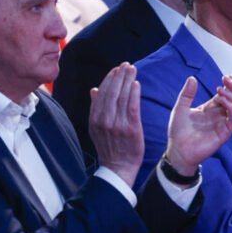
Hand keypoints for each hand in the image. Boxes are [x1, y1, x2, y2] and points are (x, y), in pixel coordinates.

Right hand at [89, 63, 142, 186]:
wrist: (118, 168)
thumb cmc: (109, 147)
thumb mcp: (97, 128)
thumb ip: (96, 108)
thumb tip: (94, 89)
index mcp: (95, 119)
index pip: (102, 93)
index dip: (109, 79)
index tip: (116, 70)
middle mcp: (104, 120)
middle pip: (112, 92)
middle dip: (119, 76)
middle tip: (126, 65)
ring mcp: (117, 124)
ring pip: (122, 97)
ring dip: (127, 81)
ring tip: (132, 69)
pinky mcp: (130, 128)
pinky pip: (132, 107)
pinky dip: (134, 94)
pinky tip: (137, 84)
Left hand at [165, 75, 231, 184]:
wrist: (177, 150)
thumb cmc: (178, 131)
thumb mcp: (180, 108)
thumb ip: (186, 94)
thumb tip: (192, 78)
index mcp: (210, 109)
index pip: (226, 94)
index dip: (229, 85)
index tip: (226, 76)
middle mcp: (219, 115)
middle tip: (226, 79)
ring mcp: (223, 124)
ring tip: (220, 91)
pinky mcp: (224, 133)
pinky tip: (222, 101)